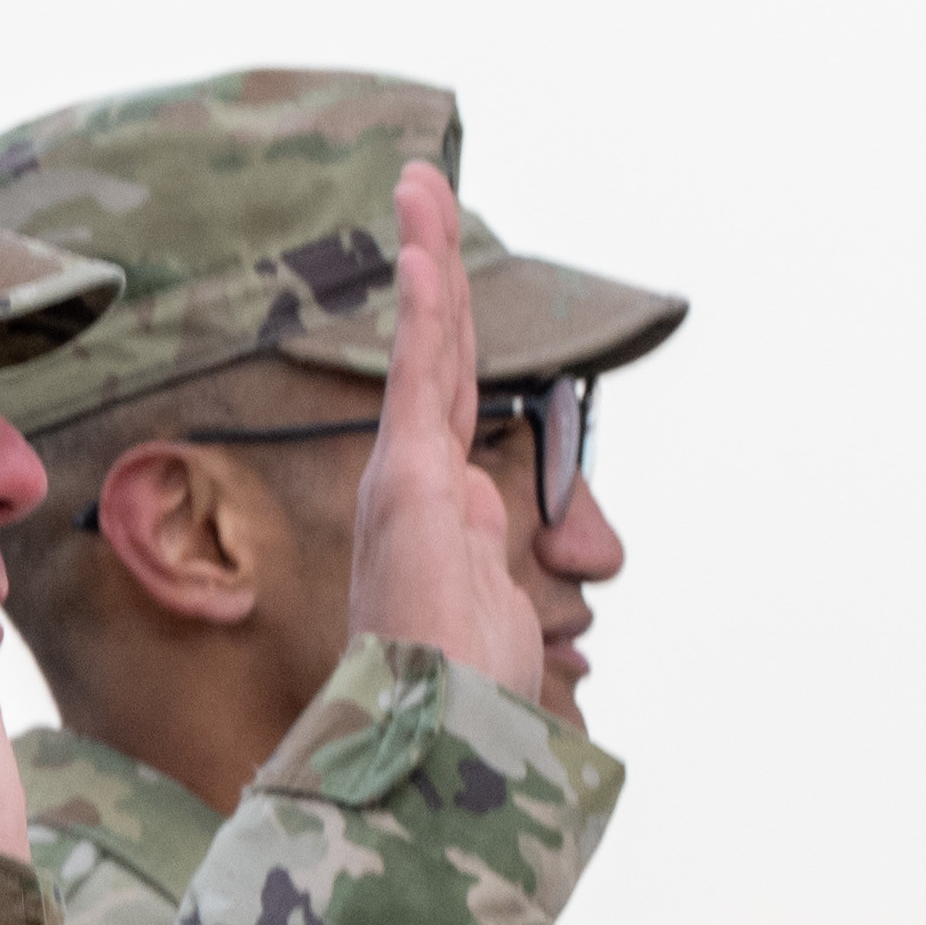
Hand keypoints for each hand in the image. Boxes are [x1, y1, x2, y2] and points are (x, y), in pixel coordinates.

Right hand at [349, 162, 546, 703]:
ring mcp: (405, 479)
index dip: (446, 327)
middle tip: (421, 189)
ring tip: (421, 185)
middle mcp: (412, 483)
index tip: (438, 263)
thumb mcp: (500, 627)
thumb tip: (519, 591)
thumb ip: (502, 589)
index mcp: (435, 509)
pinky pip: (421, 381)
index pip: (447, 396)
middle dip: (433, 267)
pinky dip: (426, 312)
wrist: (430, 740)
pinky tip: (425, 252)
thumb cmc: (457, 703)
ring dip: (429, 258)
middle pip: (436, 354)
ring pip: (429, 348)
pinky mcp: (407, 482)